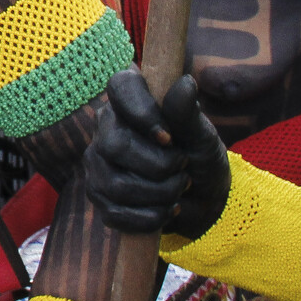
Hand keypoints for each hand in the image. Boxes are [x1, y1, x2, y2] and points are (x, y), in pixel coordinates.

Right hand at [85, 69, 230, 237]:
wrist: (201, 199)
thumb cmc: (200, 157)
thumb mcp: (203, 136)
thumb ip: (188, 113)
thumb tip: (184, 82)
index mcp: (131, 101)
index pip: (121, 88)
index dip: (143, 113)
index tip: (169, 138)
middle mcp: (106, 127)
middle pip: (115, 145)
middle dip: (158, 166)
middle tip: (183, 167)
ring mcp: (98, 163)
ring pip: (116, 185)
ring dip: (160, 194)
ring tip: (178, 189)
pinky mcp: (98, 195)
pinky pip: (116, 213)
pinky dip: (150, 217)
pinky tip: (166, 210)